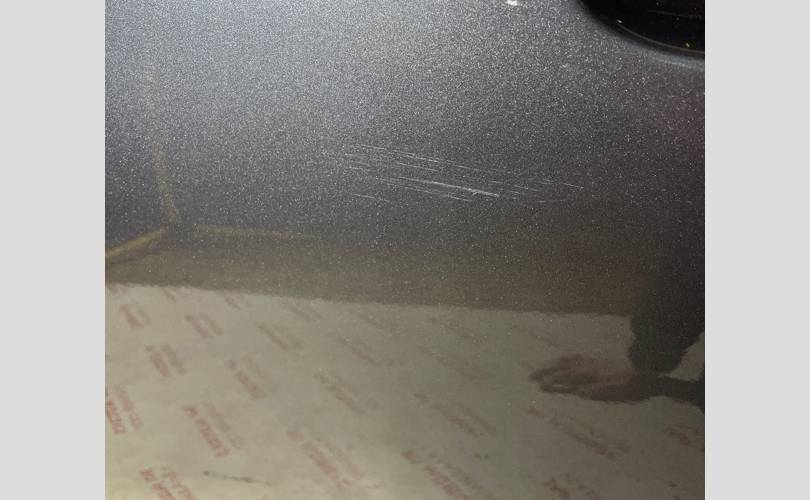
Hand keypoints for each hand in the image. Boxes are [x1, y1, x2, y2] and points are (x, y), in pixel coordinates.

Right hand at [530, 354, 661, 402]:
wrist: (647, 368)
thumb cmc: (633, 384)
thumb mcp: (618, 390)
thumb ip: (599, 390)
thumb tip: (579, 393)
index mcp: (592, 373)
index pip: (568, 376)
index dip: (553, 381)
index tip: (540, 386)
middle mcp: (589, 365)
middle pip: (563, 366)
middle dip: (546, 370)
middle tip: (531, 376)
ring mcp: (592, 361)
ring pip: (568, 360)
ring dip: (553, 364)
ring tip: (542, 368)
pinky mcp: (597, 361)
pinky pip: (576, 357)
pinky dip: (565, 359)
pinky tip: (564, 361)